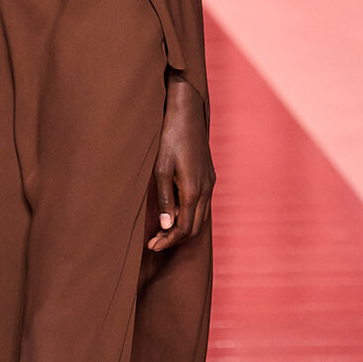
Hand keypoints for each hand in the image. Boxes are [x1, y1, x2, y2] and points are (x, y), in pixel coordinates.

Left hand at [147, 73, 214, 252]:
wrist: (188, 114)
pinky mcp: (210, 177)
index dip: (168, 241)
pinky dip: (189, 216)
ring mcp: (210, 183)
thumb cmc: (170, 139)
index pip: (184, 228)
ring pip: (200, 218)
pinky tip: (174, 213)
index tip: (151, 246)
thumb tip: (166, 226)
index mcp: (193, 190)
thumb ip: (164, 199)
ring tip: (161, 232)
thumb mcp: (160, 169)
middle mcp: (206, 190)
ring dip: (182, 228)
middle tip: (154, 242)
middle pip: (194, 228)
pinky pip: (202, 205)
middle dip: (175, 239)